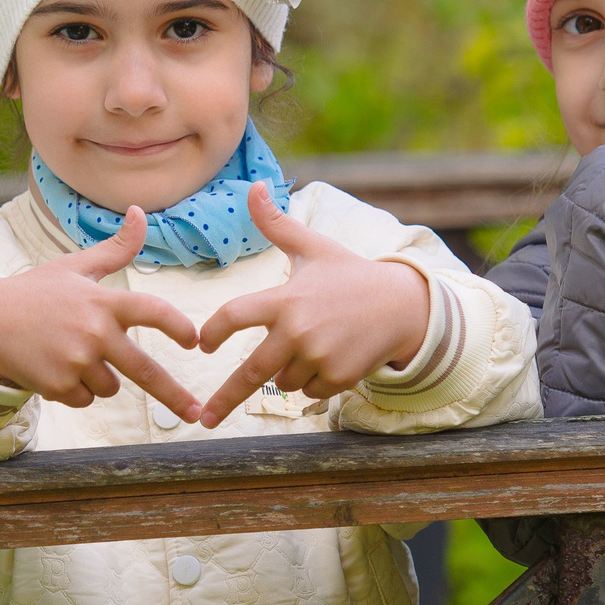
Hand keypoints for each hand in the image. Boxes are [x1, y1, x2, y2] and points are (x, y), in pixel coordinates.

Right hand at [0, 207, 204, 418]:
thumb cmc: (36, 293)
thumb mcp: (75, 267)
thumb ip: (115, 248)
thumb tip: (141, 212)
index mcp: (103, 302)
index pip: (152, 311)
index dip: (178, 326)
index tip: (196, 341)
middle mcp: (94, 332)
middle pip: (144, 370)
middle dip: (174, 395)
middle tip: (195, 412)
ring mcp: (76, 362)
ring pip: (111, 386)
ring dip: (99, 378)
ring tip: (70, 354)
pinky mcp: (59, 385)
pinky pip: (85, 398)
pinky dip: (75, 390)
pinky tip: (54, 367)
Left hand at [193, 184, 431, 427]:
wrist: (402, 305)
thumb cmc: (349, 275)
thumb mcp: (313, 248)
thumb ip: (277, 225)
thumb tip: (253, 187)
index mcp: (285, 299)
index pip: (234, 316)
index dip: (213, 332)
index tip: (202, 346)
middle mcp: (298, 331)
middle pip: (251, 372)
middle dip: (225, 398)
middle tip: (203, 416)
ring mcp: (319, 357)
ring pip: (283, 383)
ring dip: (286, 373)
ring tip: (312, 346)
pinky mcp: (338, 378)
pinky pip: (308, 393)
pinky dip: (312, 383)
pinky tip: (330, 359)